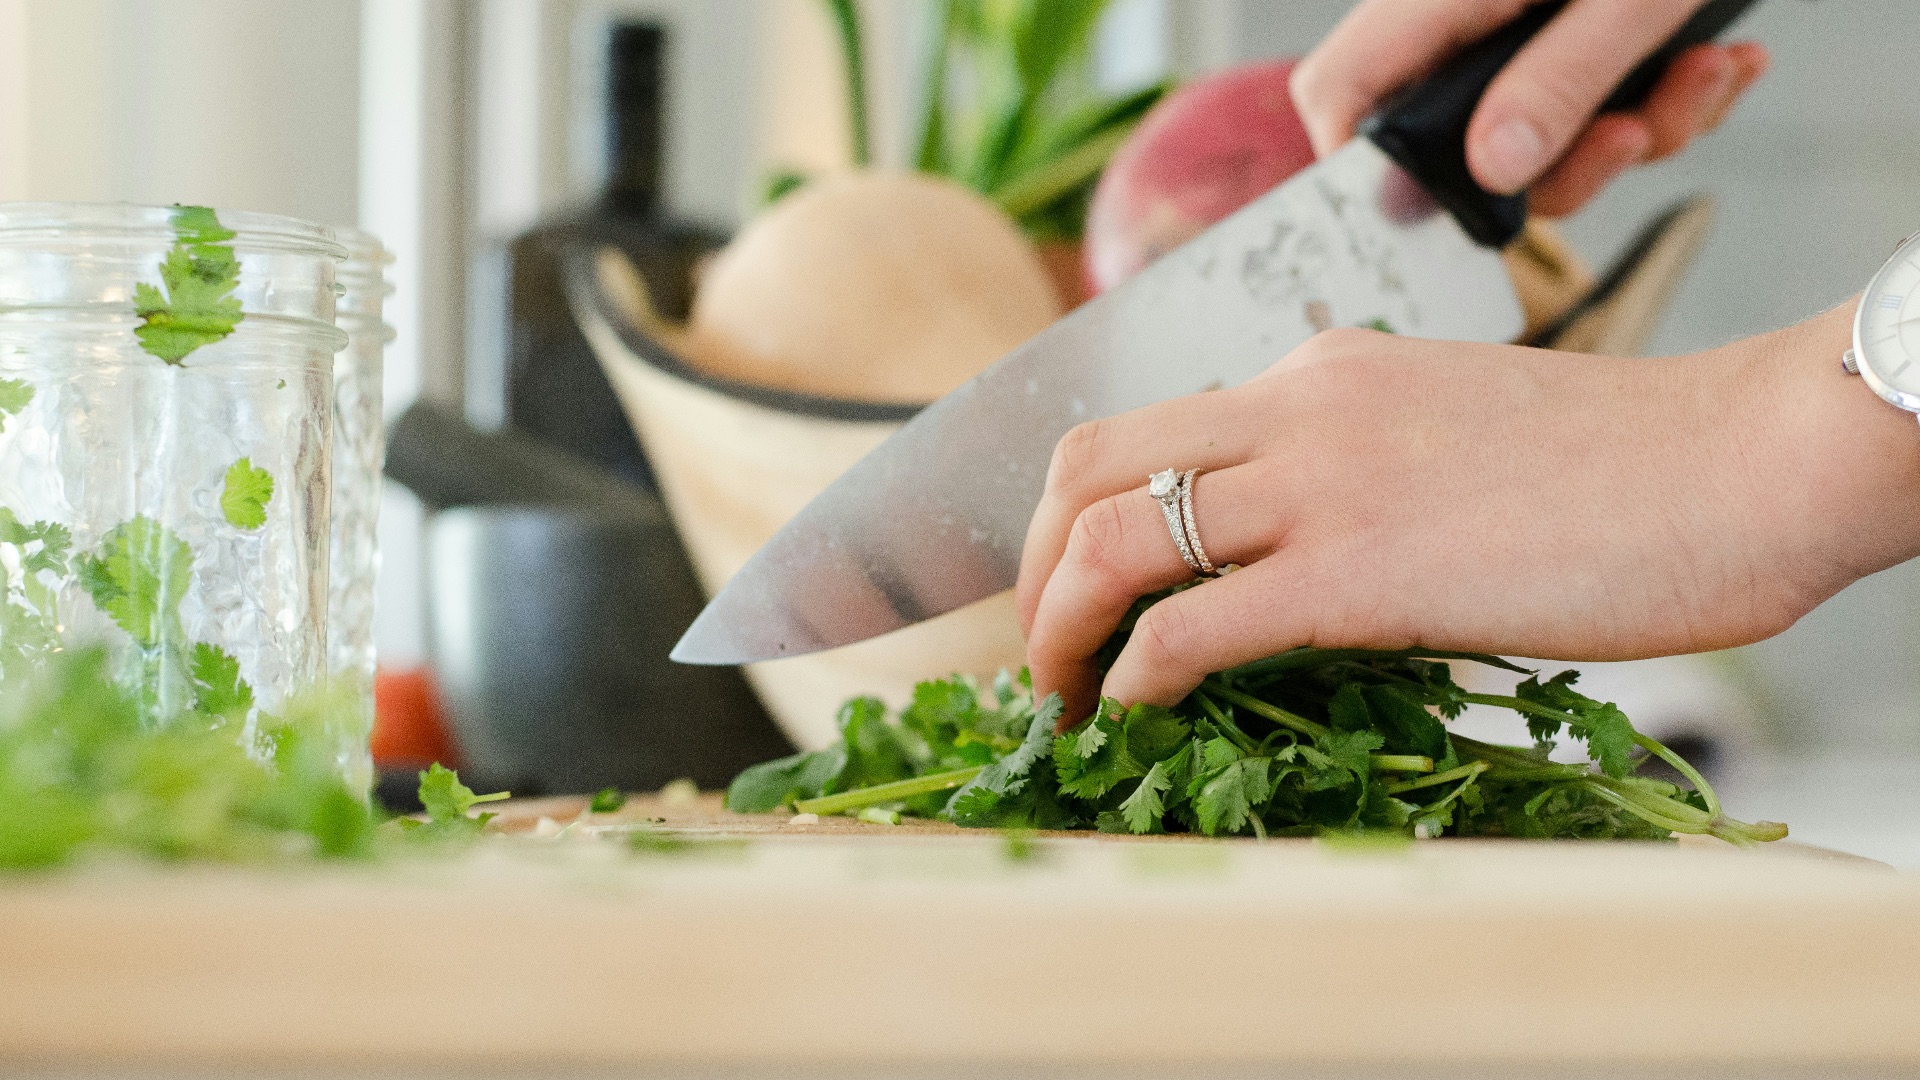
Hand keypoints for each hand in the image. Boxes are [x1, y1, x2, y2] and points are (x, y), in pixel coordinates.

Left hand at [1016, 305, 1919, 722]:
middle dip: (1032, 569)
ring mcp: (1320, 484)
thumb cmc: (1616, 468)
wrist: (1739, 462)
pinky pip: (1192, 626)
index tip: (1070, 591)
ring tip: (1061, 698)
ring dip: (1058, 630)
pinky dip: (1134, 674)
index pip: (1137, 430)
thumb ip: (1348, 469)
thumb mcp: (1443, 430)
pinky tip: (1134, 709)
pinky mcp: (1359, 571)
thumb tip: (1278, 562)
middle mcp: (1294, 408)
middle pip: (1085, 468)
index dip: (1069, 516)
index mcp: (1314, 374)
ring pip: (1112, 540)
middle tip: (1040, 651)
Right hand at [1289, 0, 1769, 216]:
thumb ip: (1561, 79)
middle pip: (1462, 142)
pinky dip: (1666, 97)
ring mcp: (1520, 30)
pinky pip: (1598, 104)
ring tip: (1707, 72)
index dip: (1364, 169)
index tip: (1437, 214)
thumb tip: (1497, 173)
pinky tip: (1720, 58)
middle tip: (1635, 133)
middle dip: (1570, 163)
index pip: (1344, 92)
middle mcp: (1465, 18)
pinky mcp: (1575, 35)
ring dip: (1643, 126)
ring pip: (1545, 136)